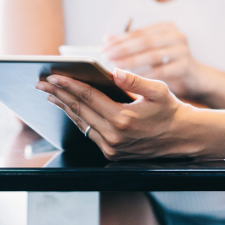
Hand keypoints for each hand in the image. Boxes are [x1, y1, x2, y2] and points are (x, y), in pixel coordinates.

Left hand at [37, 69, 194, 160]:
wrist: (182, 137)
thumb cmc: (170, 110)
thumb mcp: (158, 90)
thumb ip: (134, 80)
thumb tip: (113, 71)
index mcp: (123, 118)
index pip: (88, 97)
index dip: (69, 85)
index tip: (54, 76)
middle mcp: (114, 135)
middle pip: (79, 110)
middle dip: (58, 95)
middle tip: (42, 84)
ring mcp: (111, 147)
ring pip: (81, 123)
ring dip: (65, 108)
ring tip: (51, 95)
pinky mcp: (111, 154)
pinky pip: (89, 133)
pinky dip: (78, 119)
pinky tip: (70, 109)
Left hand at [101, 22, 201, 101]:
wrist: (196, 81)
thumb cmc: (168, 66)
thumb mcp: (151, 52)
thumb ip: (132, 44)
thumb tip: (106, 39)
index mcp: (166, 28)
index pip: (138, 33)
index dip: (119, 39)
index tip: (102, 47)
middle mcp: (176, 36)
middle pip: (144, 41)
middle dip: (122, 49)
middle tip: (105, 56)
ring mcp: (183, 50)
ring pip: (152, 54)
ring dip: (131, 61)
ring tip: (114, 66)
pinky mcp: (186, 66)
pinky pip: (162, 71)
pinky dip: (144, 75)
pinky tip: (130, 80)